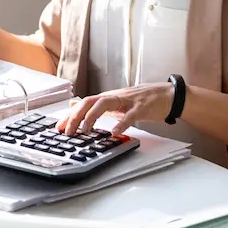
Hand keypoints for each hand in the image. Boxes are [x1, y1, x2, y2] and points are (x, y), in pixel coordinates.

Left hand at [56, 83, 174, 135]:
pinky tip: (115, 132)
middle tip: (68, 131)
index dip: (70, 115)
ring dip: (93, 116)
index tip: (59, 128)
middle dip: (76, 115)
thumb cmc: (142, 101)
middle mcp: (115, 97)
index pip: (84, 103)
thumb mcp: (116, 102)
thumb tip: (75, 103)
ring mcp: (128, 101)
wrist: (168, 95)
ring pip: (105, 103)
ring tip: (85, 130)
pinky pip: (130, 115)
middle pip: (90, 101)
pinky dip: (122, 123)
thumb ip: (96, 104)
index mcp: (108, 97)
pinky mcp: (142, 107)